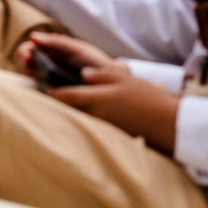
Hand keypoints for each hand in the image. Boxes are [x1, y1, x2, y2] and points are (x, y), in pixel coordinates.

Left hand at [19, 33, 179, 152]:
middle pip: (68, 110)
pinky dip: (83, 121)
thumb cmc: (147, 98)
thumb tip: (83, 73)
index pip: (67, 96)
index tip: (42, 88)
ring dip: (69, 113)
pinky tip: (84, 117)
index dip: (52, 92)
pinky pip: (90, 126)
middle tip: (46, 97)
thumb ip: (102, 75)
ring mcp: (102, 126)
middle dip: (57, 104)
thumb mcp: (125, 79)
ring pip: (78, 119)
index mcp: (98, 97)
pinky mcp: (109, 134)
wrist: (166, 123)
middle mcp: (96, 114)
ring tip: (61, 107)